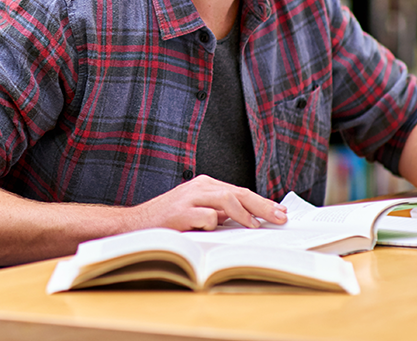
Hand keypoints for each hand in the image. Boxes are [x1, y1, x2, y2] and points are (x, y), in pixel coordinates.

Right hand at [126, 175, 287, 231]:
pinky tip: (217, 230)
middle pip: (238, 193)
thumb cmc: (169, 221)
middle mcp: (199, 187)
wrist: (136, 225)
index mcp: (205, 185)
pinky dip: (215, 223)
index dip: (262, 202)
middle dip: (263, 206)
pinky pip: (207, 216)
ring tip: (256, 226)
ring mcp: (189, 198)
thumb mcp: (198, 212)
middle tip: (280, 217)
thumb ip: (219, 212)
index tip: (281, 212)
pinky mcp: (181, 212)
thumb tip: (250, 219)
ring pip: (226, 199)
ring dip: (245, 214)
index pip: (240, 192)